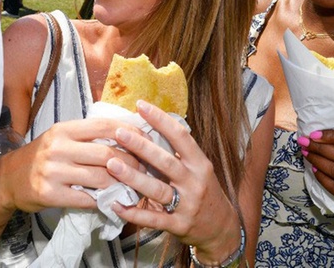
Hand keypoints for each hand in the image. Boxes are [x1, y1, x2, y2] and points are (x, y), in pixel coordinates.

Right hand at [0, 118, 143, 213]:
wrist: (8, 178)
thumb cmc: (42, 156)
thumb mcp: (61, 137)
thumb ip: (88, 136)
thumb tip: (127, 134)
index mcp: (64, 129)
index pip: (104, 126)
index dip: (129, 133)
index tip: (145, 140)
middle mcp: (58, 147)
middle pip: (107, 155)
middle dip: (131, 163)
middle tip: (143, 170)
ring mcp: (53, 171)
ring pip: (100, 178)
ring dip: (121, 185)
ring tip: (133, 186)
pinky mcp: (50, 193)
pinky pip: (85, 198)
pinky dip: (102, 200)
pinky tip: (111, 200)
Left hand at [106, 101, 239, 260]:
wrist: (221, 228)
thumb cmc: (204, 191)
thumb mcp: (199, 168)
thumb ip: (179, 152)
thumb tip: (151, 125)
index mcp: (200, 163)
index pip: (180, 136)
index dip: (161, 119)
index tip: (141, 105)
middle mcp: (194, 182)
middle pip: (166, 161)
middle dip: (141, 146)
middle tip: (119, 133)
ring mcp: (187, 205)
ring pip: (157, 190)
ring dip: (133, 177)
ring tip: (112, 165)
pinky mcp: (178, 225)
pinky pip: (153, 219)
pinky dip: (133, 212)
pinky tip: (115, 204)